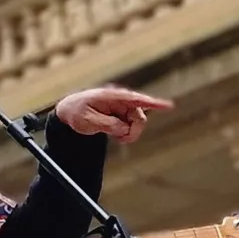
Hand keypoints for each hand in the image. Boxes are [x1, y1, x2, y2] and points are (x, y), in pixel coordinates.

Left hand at [53, 86, 171, 142]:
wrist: (69, 111)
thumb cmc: (76, 112)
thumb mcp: (87, 121)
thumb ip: (107, 125)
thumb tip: (124, 129)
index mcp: (112, 97)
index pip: (136, 99)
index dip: (153, 103)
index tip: (169, 106)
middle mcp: (120, 100)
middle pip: (139, 117)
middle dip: (134, 131)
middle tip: (121, 140)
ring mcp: (122, 107)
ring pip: (137, 123)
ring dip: (129, 133)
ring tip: (115, 137)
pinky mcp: (121, 114)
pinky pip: (131, 126)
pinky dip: (125, 133)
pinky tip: (115, 134)